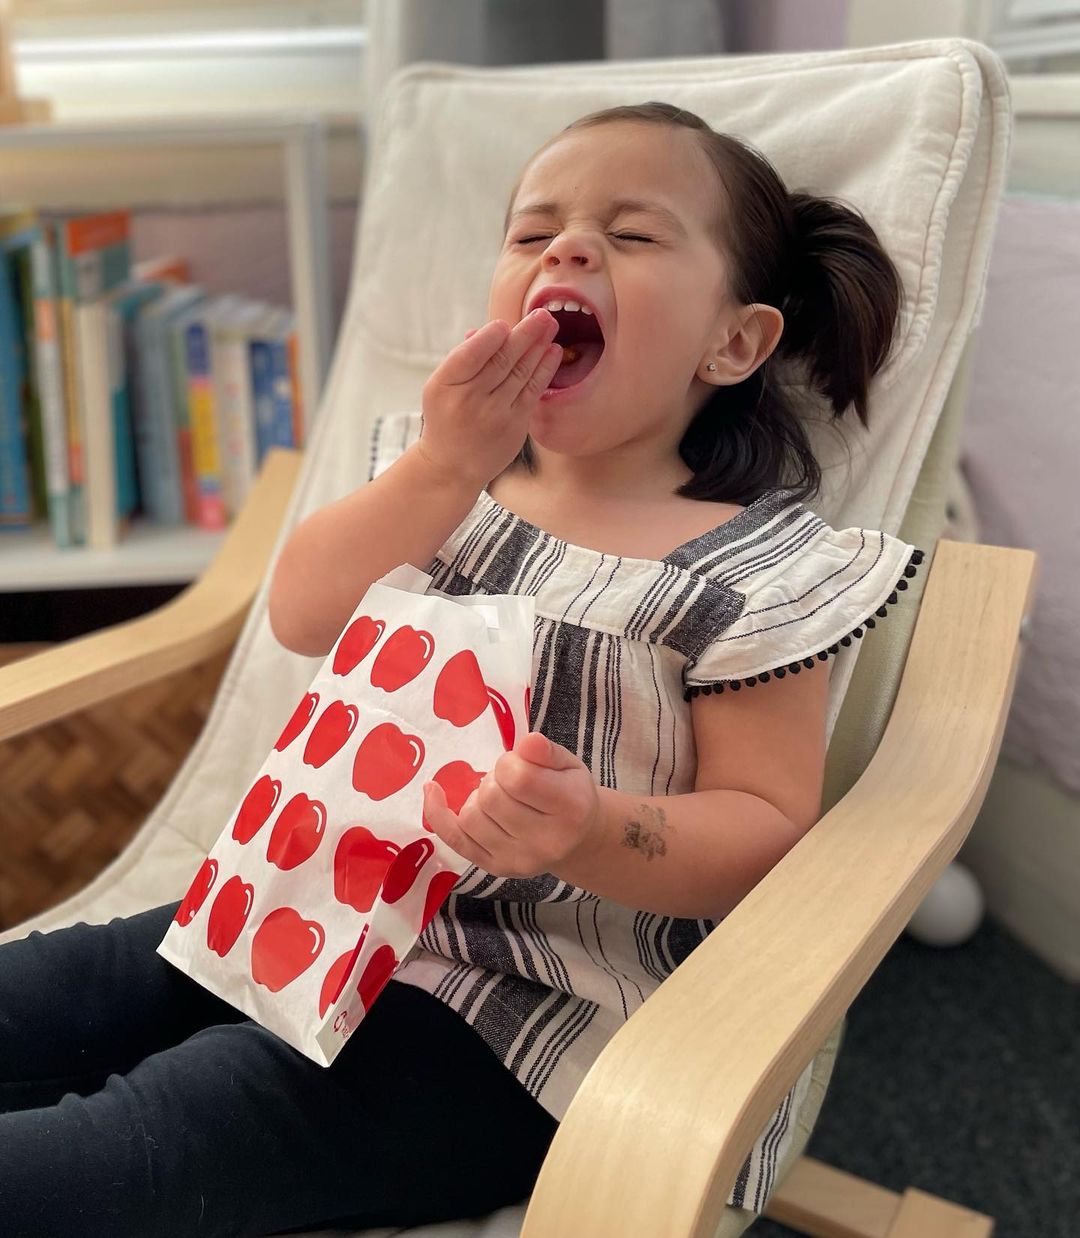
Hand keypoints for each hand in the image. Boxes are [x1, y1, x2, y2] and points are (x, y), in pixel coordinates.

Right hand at [417, 311, 562, 486]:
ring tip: (551, 325)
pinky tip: (553, 352)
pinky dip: (545, 369)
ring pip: (522, 373)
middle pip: (502, 360)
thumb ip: (464, 359)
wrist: (452, 465)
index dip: (491, 337)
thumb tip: (489, 330)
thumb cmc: (447, 417)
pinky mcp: (515, 426)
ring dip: (540, 346)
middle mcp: (470, 399)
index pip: (472, 353)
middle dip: (526, 333)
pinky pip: (533, 391)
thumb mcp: (441, 386)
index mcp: (446, 384)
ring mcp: (495, 414)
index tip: (504, 323)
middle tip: (542, 314)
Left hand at [422, 732, 599, 879]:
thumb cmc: (571, 794)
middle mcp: (546, 841)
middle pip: (491, 798)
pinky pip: (453, 838)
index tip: (521, 762)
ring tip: (499, 795)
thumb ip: (547, 752)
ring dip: (477, 797)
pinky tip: (433, 791)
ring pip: (470, 817)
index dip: (511, 762)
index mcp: (570, 809)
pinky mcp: (495, 868)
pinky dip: (438, 813)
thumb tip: (527, 743)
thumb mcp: (569, 765)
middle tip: (511, 781)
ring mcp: (518, 860)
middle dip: (495, 779)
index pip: (519, 778)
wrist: (578, 841)